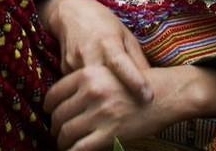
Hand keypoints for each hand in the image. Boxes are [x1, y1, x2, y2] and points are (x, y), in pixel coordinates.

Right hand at [38, 0, 150, 102]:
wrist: (70, 12)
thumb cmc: (103, 23)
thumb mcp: (124, 35)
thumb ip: (137, 59)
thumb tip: (154, 82)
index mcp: (108, 42)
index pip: (121, 63)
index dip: (134, 81)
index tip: (148, 97)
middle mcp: (90, 52)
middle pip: (105, 82)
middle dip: (119, 96)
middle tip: (136, 110)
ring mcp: (74, 62)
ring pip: (92, 88)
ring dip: (105, 96)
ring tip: (117, 103)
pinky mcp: (64, 69)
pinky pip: (80, 86)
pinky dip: (91, 90)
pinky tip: (99, 91)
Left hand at [44, 64, 215, 150]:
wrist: (167, 94)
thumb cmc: (138, 82)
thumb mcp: (108, 72)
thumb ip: (86, 82)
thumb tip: (64, 99)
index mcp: (88, 75)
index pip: (54, 94)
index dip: (49, 107)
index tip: (50, 113)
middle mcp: (91, 92)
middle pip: (58, 115)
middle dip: (55, 127)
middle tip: (57, 132)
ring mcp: (100, 114)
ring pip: (66, 132)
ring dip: (62, 141)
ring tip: (64, 144)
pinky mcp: (110, 133)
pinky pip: (80, 148)